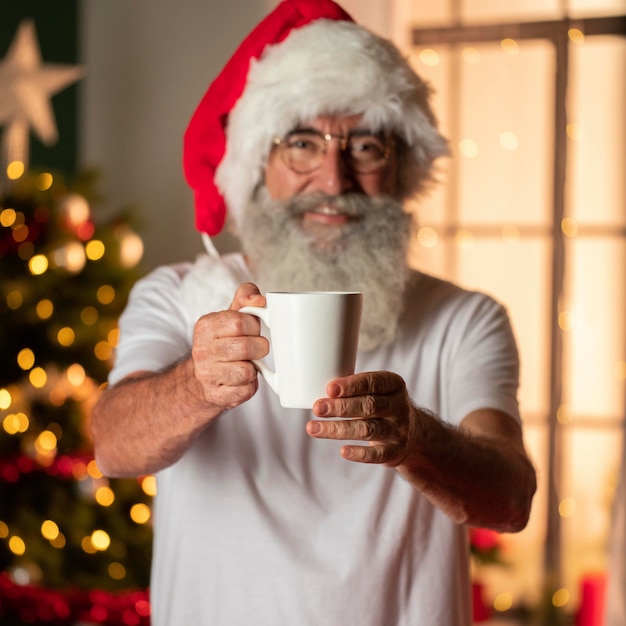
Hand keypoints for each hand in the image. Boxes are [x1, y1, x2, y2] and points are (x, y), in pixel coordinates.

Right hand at [191, 283, 268, 409]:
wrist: (202, 377)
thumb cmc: (224, 342)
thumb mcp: (230, 316)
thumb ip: (246, 298)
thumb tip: (260, 299)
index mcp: (205, 326)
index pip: (240, 322)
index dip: (254, 326)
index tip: (252, 330)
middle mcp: (202, 351)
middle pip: (246, 347)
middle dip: (259, 347)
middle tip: (257, 348)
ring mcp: (207, 375)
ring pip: (247, 371)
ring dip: (254, 368)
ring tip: (246, 364)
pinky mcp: (216, 395)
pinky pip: (246, 391)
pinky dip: (250, 386)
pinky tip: (241, 380)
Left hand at [308, 371, 419, 465]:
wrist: (412, 433)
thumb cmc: (381, 405)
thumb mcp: (376, 390)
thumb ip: (353, 388)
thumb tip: (317, 391)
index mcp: (393, 384)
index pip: (372, 382)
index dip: (351, 385)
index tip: (329, 388)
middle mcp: (399, 406)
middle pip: (368, 406)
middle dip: (340, 407)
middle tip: (317, 408)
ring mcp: (398, 430)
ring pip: (367, 429)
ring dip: (338, 429)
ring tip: (313, 428)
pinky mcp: (395, 452)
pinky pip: (376, 454)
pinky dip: (359, 453)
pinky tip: (342, 451)